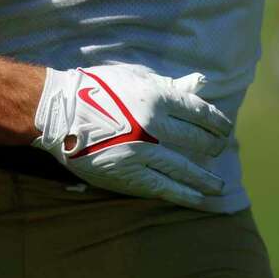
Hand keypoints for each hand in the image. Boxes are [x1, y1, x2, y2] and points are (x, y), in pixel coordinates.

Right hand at [33, 64, 231, 207]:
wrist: (56, 111)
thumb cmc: (95, 89)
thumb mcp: (133, 78)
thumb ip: (169, 85)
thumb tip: (202, 84)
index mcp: (157, 97)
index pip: (202, 113)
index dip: (217, 123)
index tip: (223, 130)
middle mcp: (155, 126)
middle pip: (198, 141)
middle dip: (212, 147)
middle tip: (216, 151)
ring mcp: (143, 153)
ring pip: (186, 170)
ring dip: (206, 179)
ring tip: (217, 186)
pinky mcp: (129, 174)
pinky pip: (164, 187)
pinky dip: (185, 194)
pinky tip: (198, 198)